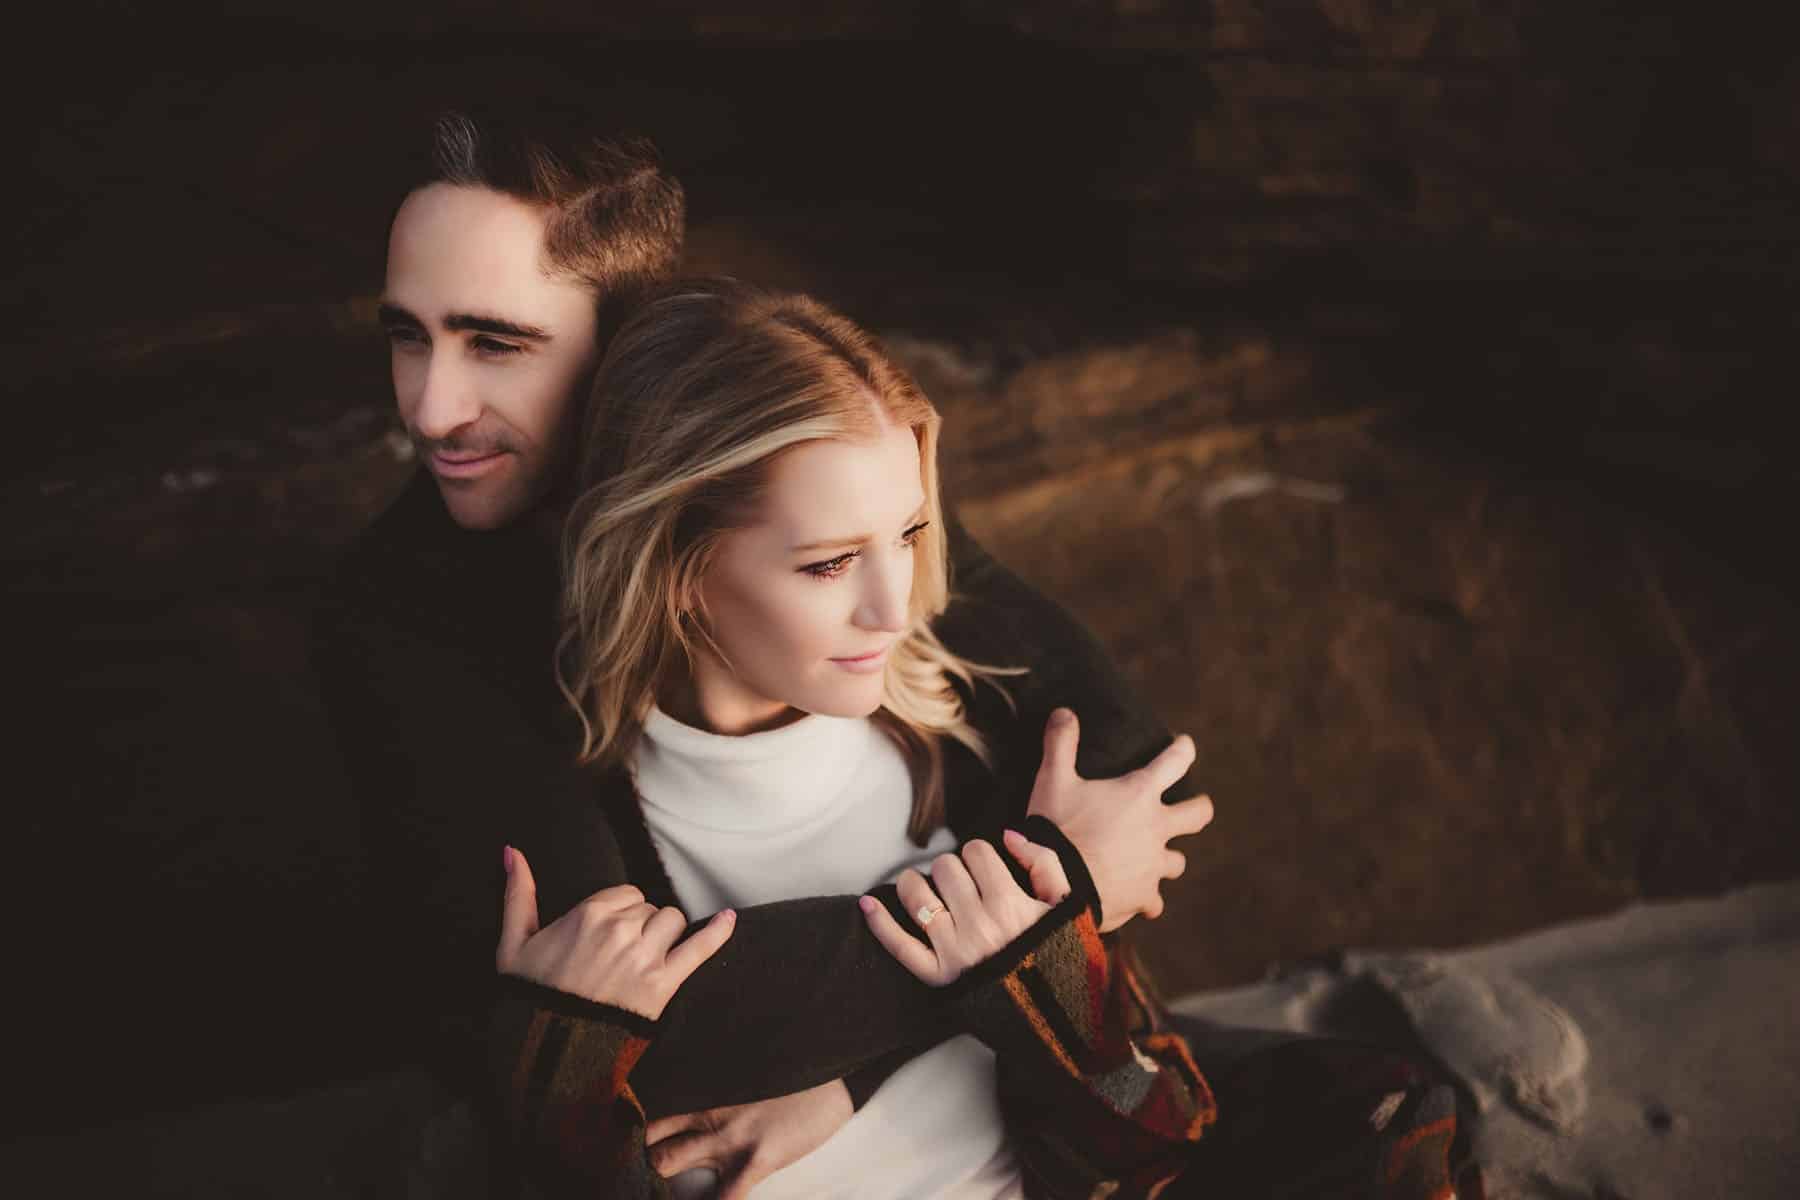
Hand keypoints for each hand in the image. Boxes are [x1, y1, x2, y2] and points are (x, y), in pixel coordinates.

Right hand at [496, 846, 734, 1019]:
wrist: (548, 1052)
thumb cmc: (529, 997)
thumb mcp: (513, 943)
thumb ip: (518, 893)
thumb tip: (513, 850)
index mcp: (588, 914)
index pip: (626, 894)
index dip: (619, 913)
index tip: (605, 935)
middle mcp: (620, 930)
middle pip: (649, 909)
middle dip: (639, 926)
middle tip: (617, 956)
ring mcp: (644, 958)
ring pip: (672, 923)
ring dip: (663, 936)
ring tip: (642, 960)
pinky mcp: (662, 985)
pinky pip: (699, 950)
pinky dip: (717, 933)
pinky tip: (728, 918)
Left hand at [645, 1079, 853, 1198]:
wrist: (835, 1077)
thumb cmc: (794, 1074)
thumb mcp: (747, 1073)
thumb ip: (718, 1085)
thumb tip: (698, 1098)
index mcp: (705, 1090)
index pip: (653, 1108)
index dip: (632, 1127)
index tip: (626, 1142)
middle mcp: (707, 1113)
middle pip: (647, 1135)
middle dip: (637, 1156)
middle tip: (638, 1172)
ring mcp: (728, 1138)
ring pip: (665, 1162)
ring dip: (658, 1180)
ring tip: (659, 1190)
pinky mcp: (755, 1160)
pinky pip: (724, 1198)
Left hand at [859, 832, 1071, 986]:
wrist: (1052, 1015)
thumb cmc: (1059, 956)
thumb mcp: (1068, 907)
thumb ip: (1044, 863)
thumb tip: (1008, 834)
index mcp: (1012, 905)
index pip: (978, 852)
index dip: (979, 854)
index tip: (983, 869)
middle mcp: (980, 925)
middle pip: (946, 868)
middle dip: (950, 867)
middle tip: (958, 883)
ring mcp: (955, 951)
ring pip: (918, 896)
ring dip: (914, 883)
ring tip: (920, 886)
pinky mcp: (938, 977)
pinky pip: (900, 946)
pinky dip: (880, 923)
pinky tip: (868, 904)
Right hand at [1025, 707, 1210, 931]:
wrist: (1057, 886)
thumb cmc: (1057, 828)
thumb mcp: (1053, 780)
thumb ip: (1061, 744)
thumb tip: (1064, 711)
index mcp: (1139, 794)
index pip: (1175, 762)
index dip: (1183, 750)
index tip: (1185, 745)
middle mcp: (1156, 828)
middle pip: (1198, 814)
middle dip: (1198, 808)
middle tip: (1193, 806)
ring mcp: (1153, 865)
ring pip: (1178, 861)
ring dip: (1168, 857)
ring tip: (1154, 858)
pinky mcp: (1144, 896)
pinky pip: (1155, 900)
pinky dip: (1147, 898)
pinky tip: (1137, 898)